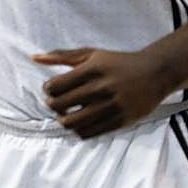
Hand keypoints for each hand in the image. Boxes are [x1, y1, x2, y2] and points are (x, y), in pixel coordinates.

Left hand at [34, 47, 171, 138]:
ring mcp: (111, 106)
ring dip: (63, 120)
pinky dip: (79, 130)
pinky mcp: (120, 121)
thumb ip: (60, 56)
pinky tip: (80, 120)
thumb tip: (33, 57)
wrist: (154, 73)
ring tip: (66, 113)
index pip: (56, 86)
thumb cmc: (117, 62)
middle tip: (56, 102)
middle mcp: (102, 88)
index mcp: (93, 69)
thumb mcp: (90, 53)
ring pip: (73, 123)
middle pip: (61, 106)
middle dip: (53, 105)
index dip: (48, 89)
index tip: (51, 88)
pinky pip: (89, 133)